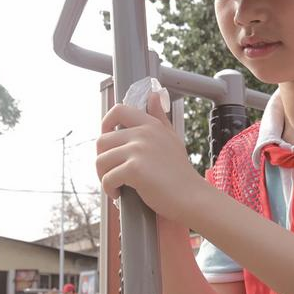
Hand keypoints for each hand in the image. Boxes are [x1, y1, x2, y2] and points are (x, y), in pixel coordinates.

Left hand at [96, 92, 208, 222]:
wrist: (192, 198)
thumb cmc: (180, 174)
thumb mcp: (171, 138)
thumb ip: (159, 117)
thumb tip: (153, 95)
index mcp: (150, 124)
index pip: (118, 110)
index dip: (105, 125)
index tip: (108, 144)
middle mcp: (143, 133)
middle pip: (102, 140)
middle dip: (102, 159)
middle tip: (111, 173)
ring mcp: (139, 150)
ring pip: (101, 160)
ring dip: (103, 176)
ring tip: (116, 186)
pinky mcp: (135, 169)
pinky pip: (107, 178)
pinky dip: (109, 189)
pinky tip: (119, 195)